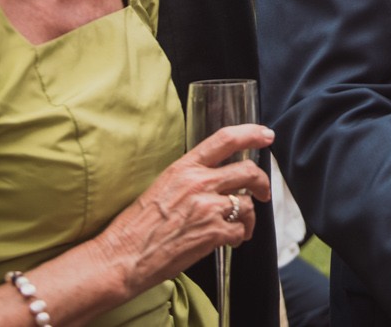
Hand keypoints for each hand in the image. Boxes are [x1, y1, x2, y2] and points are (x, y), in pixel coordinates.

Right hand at [92, 122, 272, 297]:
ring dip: (248, 217)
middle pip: (248, 171)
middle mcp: (199, 183)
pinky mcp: (213, 234)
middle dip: (262, 182)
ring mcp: (208, 208)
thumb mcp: (162, 187)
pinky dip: (239, 237)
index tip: (266, 135)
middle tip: (263, 192)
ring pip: (247, 204)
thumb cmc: (137, 226)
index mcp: (184, 168)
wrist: (125, 257)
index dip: (251, 134)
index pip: (225, 140)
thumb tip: (214, 178)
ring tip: (239, 227)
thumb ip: (190, 179)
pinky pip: (240, 231)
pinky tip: (227, 241)